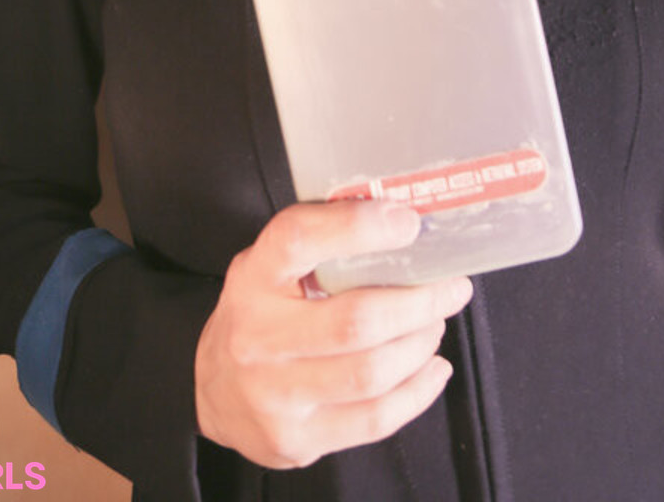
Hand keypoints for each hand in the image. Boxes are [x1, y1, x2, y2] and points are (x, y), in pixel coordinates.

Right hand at [194, 200, 471, 468]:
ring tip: (434, 324)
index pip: (299, 240)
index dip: (357, 228)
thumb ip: (321, 246)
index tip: (408, 222)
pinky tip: (432, 369)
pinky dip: (417, 392)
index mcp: (253, 277)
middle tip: (450, 287)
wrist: (213, 390)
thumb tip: (403, 223)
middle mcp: (258, 337)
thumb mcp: (270, 266)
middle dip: (418, 301)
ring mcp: (275, 395)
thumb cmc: (259, 313)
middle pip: (355, 320)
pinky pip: (374, 419)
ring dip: (420, 344)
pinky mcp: (297, 439)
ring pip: (372, 373)